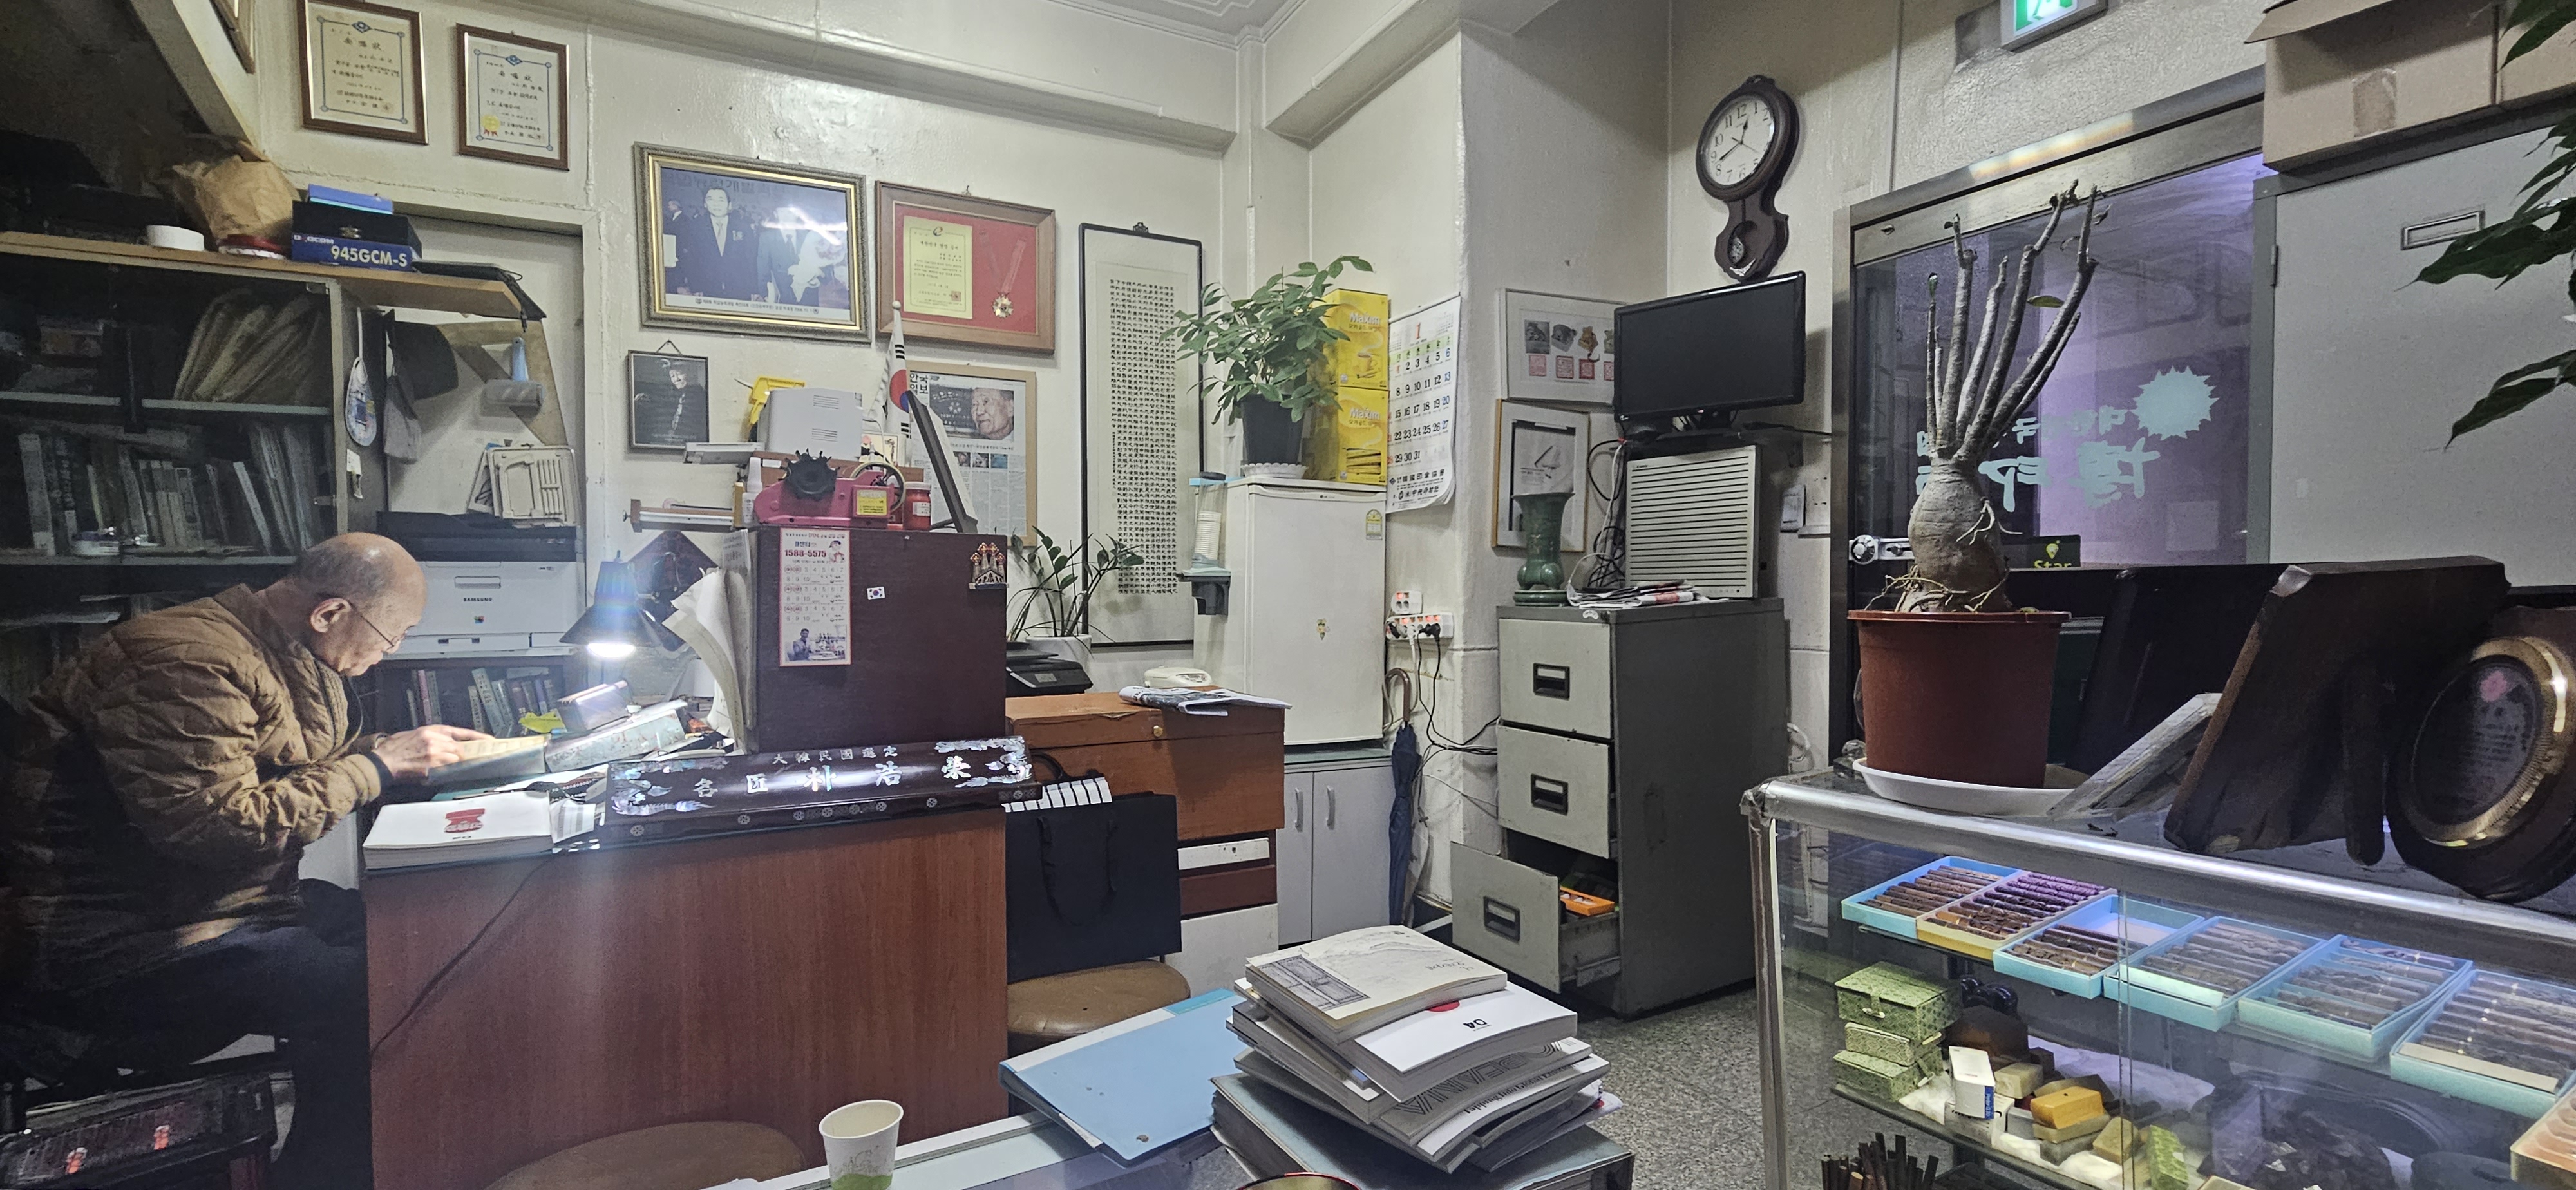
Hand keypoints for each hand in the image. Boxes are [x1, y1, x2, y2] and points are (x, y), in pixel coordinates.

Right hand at [372, 724, 491, 781]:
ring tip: (445, 765)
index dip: (478, 737)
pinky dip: (446, 770)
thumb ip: (433, 737)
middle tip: (463, 759)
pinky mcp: (430, 765)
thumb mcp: (415, 734)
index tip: (490, 740)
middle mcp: (435, 739)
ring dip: (453, 763)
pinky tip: (440, 771)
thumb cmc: (396, 748)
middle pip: (460, 747)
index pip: (461, 732)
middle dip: (463, 754)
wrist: (383, 761)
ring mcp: (433, 752)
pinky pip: (446, 768)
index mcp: (432, 729)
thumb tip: (450, 744)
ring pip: (455, 758)